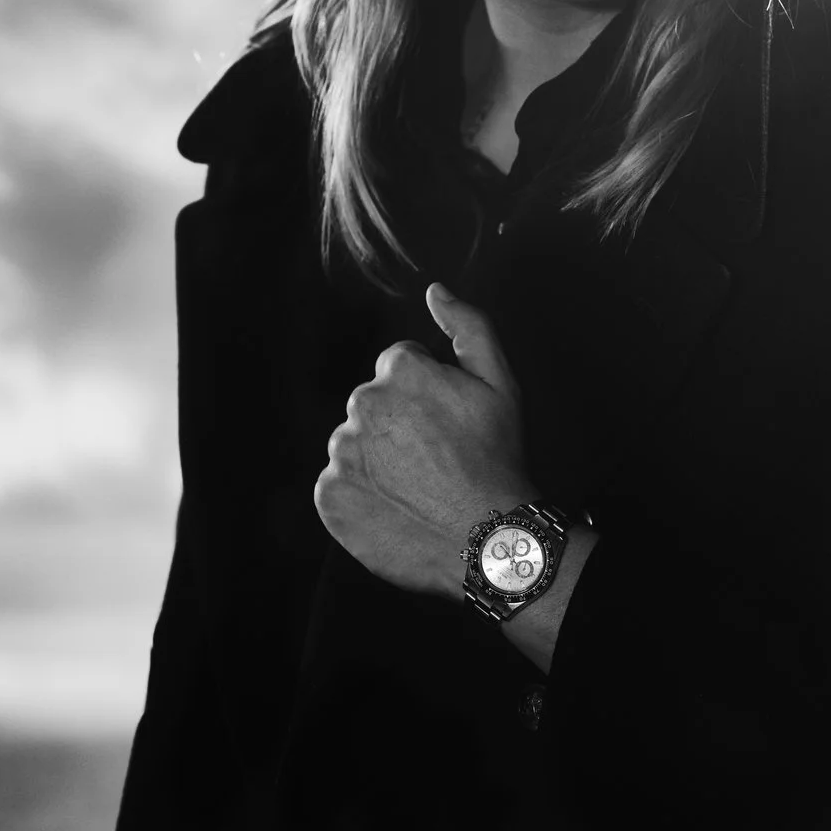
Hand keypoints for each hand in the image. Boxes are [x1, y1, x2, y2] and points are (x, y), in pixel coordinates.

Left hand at [314, 282, 535, 596]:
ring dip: (378, 460)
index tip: (448, 424)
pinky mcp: (328, 497)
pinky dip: (362, 496)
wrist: (489, 539)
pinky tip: (397, 507)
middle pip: (373, 406)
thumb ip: (468, 327)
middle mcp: (360, 405)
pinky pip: (339, 486)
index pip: (398, 368)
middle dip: (400, 425)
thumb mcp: (501, 383)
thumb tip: (435, 291)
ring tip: (420, 486)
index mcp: (397, 371)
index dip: (429, 395)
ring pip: (355, 445)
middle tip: (437, 458)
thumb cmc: (498, 459)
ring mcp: (341, 454)